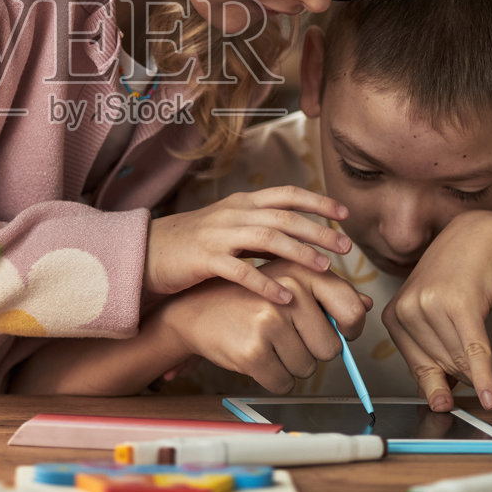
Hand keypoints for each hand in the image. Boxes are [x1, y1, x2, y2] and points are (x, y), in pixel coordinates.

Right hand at [146, 186, 352, 302]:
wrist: (145, 252)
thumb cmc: (192, 245)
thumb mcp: (228, 228)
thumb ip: (260, 231)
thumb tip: (300, 243)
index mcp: (241, 203)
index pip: (287, 194)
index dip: (318, 201)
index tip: (344, 214)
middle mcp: (233, 213)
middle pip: (284, 216)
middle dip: (319, 230)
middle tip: (346, 246)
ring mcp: (218, 234)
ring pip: (267, 237)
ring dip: (299, 252)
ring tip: (324, 269)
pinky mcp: (204, 258)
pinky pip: (241, 269)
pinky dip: (265, 283)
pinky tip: (285, 297)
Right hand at [155, 258, 370, 393]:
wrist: (195, 310)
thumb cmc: (248, 297)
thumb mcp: (287, 282)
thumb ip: (328, 292)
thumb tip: (364, 306)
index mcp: (302, 272)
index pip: (352, 311)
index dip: (350, 330)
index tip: (337, 331)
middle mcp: (289, 292)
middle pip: (331, 349)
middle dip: (313, 352)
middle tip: (287, 337)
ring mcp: (271, 321)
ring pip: (308, 369)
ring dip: (291, 365)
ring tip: (267, 343)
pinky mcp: (253, 350)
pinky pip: (284, 383)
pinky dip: (274, 379)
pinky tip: (257, 358)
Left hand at [382, 210, 491, 412]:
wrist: (480, 237)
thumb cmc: (457, 278)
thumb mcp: (434, 314)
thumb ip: (432, 352)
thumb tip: (440, 401)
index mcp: (393, 318)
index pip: (419, 369)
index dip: (444, 390)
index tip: (457, 407)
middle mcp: (406, 310)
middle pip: (442, 367)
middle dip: (472, 386)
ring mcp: (429, 305)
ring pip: (461, 361)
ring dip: (490, 380)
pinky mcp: (458, 303)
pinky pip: (474, 350)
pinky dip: (485, 376)